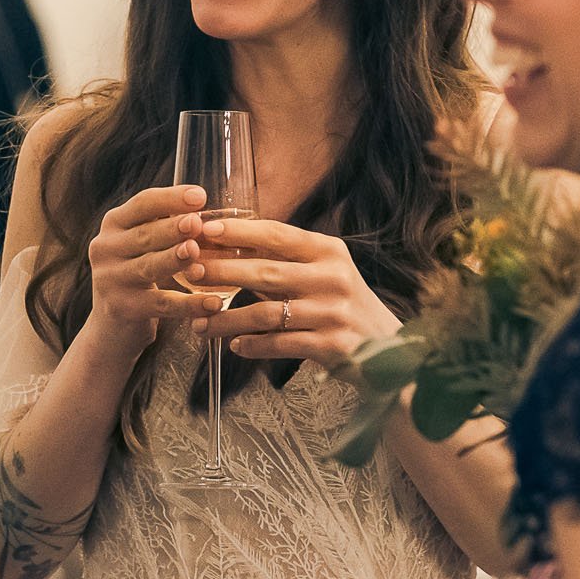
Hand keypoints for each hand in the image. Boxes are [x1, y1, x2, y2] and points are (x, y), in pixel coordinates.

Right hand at [86, 183, 221, 353]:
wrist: (113, 327)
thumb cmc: (139, 275)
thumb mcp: (143, 246)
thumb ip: (165, 226)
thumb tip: (207, 210)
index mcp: (114, 225)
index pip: (143, 204)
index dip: (171, 198)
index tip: (200, 196)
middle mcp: (105, 248)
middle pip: (144, 234)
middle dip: (171, 228)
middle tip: (196, 223)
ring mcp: (110, 280)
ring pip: (148, 267)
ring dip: (173, 259)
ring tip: (195, 252)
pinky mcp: (122, 309)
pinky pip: (162, 304)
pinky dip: (189, 304)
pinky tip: (212, 303)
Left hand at [186, 216, 401, 368]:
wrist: (390, 350)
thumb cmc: (344, 306)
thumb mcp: (325, 273)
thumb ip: (287, 260)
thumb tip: (228, 244)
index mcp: (329, 252)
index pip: (277, 235)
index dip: (238, 231)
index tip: (204, 228)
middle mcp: (333, 278)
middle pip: (265, 271)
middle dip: (222, 271)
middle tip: (189, 272)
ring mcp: (333, 313)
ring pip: (266, 314)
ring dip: (227, 318)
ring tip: (200, 324)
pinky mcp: (332, 346)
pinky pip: (280, 344)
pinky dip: (253, 345)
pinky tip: (234, 345)